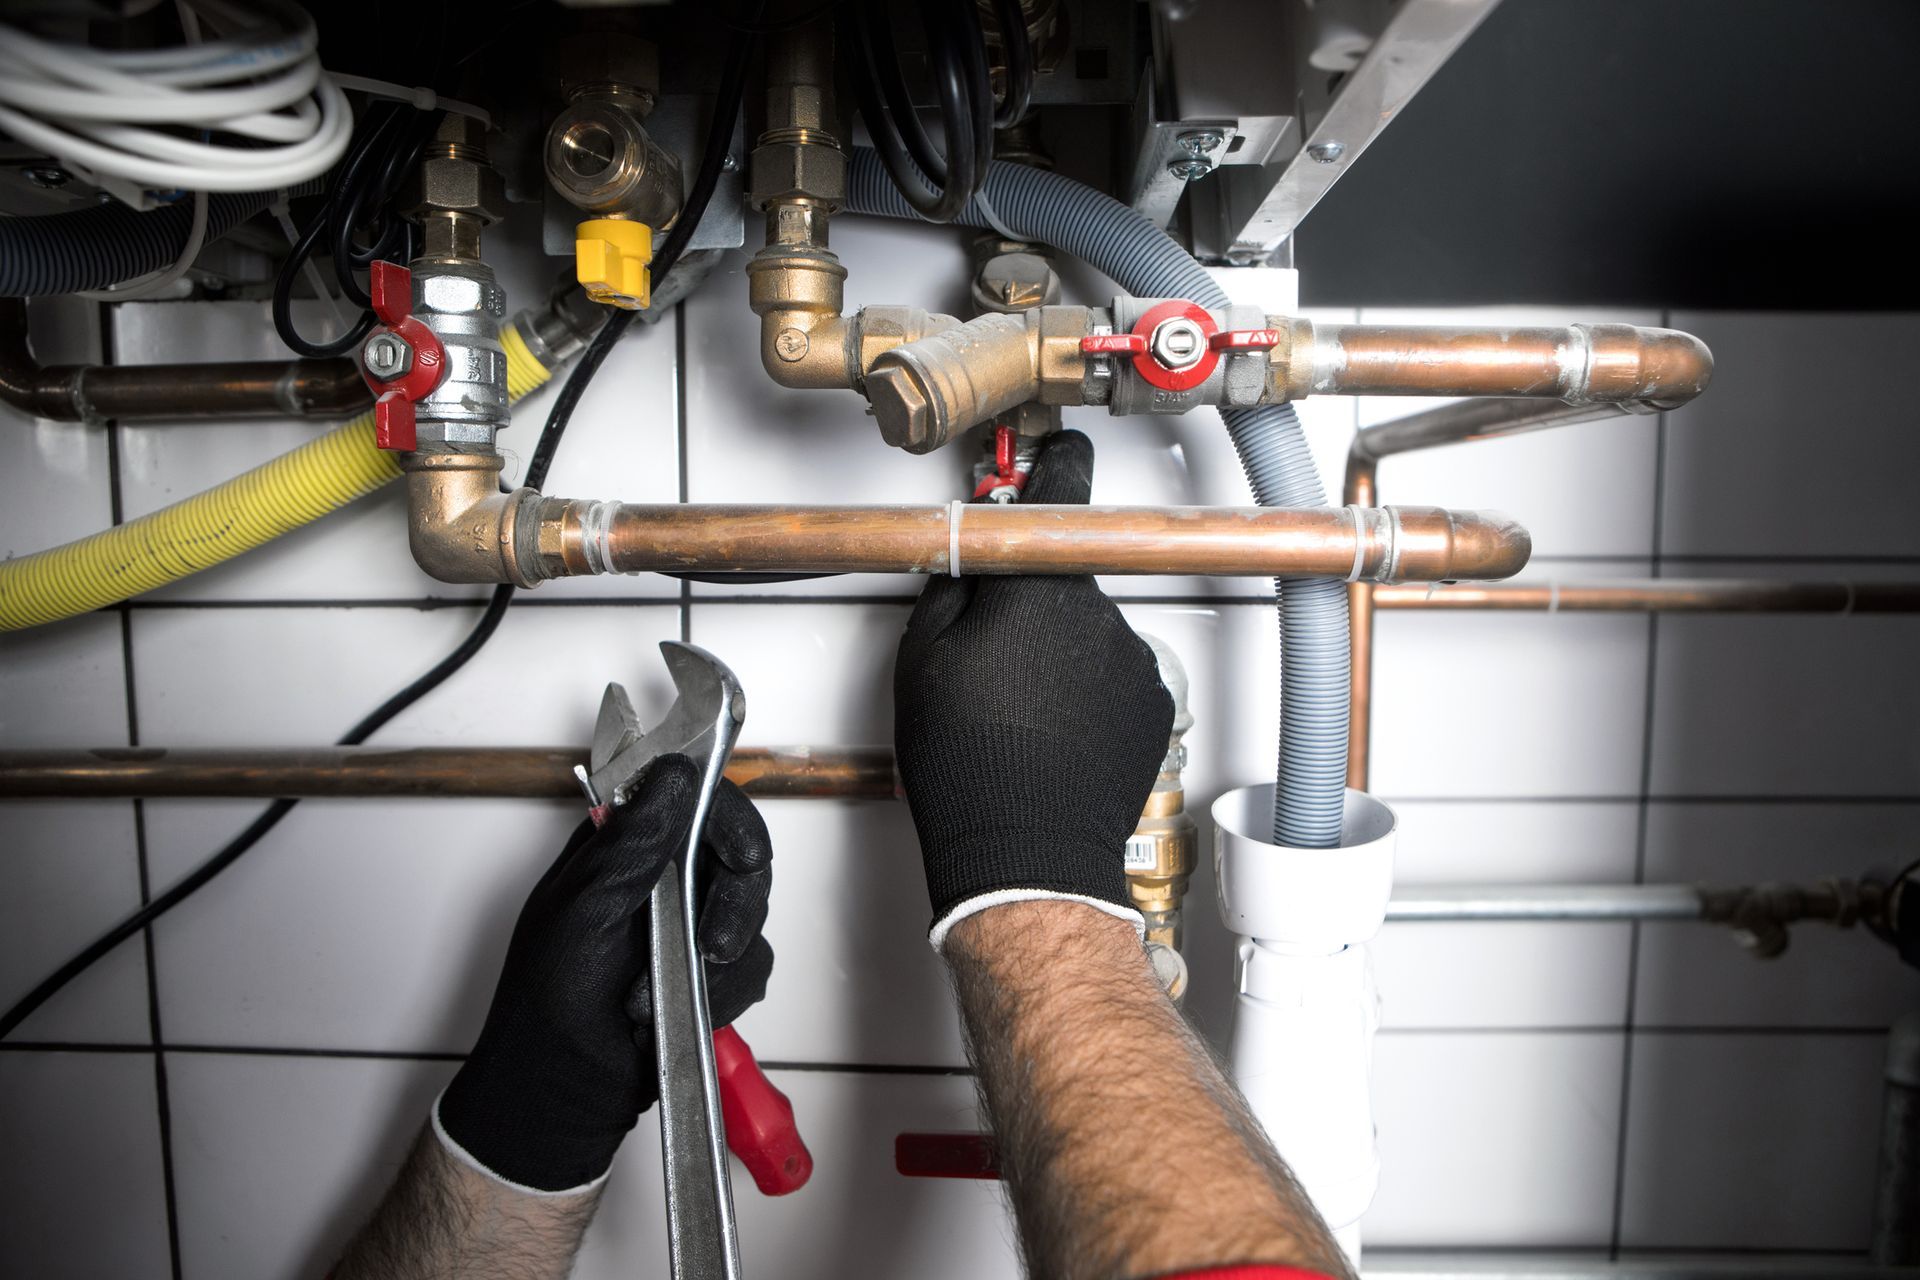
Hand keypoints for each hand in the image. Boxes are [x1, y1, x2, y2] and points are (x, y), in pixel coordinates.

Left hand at [435, 755, 773, 1192]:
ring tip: (663, 991)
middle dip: (732, 906)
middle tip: (709, 945)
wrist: (560, 1091)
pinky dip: (722, 994)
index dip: (728, 820)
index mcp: (622, 846)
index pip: (696, 799)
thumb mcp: (583, 910)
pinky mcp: (708, 971)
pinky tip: (679, 1010)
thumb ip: (633, 842)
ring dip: (717, 961)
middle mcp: (660, 878)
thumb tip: (675, 775)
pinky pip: (751, 967)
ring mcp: (687, 926)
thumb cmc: (546, 1005)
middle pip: (738, 857)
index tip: (741, 855)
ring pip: (751, 915)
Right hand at [893, 430, 1173, 948]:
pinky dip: (1089, 689)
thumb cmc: (969, 767)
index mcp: (1039, 589)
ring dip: (1060, 650)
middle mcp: (1099, 614)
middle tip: (992, 650)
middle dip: (1034, 598)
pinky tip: (1052, 728)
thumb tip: (967, 548)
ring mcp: (1134, 661)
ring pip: (1091, 629)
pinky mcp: (1153, 705)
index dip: (1055, 463)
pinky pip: (1116, 674)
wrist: (1026, 851)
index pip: (1061, 487)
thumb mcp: (921, 660)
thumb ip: (951, 582)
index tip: (1057, 452)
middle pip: (1066, 574)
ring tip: (1019, 708)